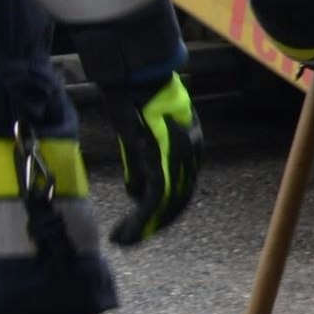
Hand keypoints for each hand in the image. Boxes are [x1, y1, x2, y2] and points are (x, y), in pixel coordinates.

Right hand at [97, 72, 198, 244]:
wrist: (135, 73)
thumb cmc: (134, 96)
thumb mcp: (137, 135)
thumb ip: (140, 163)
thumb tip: (135, 192)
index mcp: (189, 147)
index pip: (181, 186)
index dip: (163, 209)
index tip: (144, 224)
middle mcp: (190, 154)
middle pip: (177, 200)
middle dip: (154, 222)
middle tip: (132, 238)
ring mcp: (179, 157)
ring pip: (166, 204)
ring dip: (144, 226)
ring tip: (123, 240)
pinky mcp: (163, 159)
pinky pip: (155, 199)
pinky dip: (141, 220)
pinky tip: (125, 233)